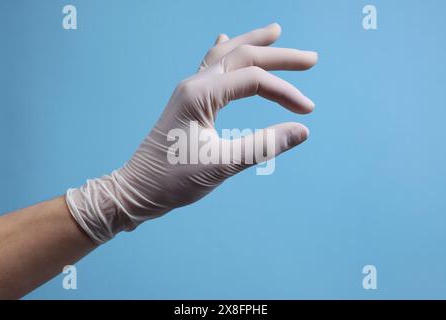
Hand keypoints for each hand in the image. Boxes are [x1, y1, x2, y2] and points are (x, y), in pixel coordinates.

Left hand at [66, 23, 317, 242]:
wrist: (137, 189)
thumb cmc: (173, 180)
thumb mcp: (222, 166)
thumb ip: (263, 145)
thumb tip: (302, 130)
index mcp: (201, 95)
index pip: (253, 81)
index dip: (285, 92)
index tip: (308, 110)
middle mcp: (194, 85)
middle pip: (242, 56)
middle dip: (278, 55)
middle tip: (311, 58)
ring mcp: (189, 90)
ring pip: (225, 55)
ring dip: (253, 43)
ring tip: (276, 32)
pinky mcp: (188, 101)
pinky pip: (210, 67)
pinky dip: (225, 52)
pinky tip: (225, 40)